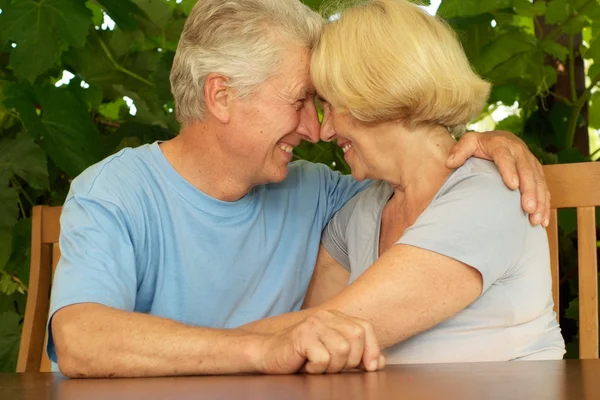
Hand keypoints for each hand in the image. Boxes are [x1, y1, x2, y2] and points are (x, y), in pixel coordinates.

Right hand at [258, 310, 383, 374]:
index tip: (370, 367)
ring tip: (319, 365)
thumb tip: (378, 362)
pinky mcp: (302, 336)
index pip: (365, 327)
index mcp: (336, 317)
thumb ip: (356, 354)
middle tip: (334, 367)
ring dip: (332, 366)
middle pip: (356, 338)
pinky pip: (323, 359)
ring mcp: (314, 324)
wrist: (269, 354)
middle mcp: (326, 316)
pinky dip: (317, 369)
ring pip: (342, 350)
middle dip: (351, 360)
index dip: (372, 348)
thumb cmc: (302, 355)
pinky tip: (307, 365)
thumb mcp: (334, 354)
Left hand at [446, 130, 549, 226]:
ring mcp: (530, 162)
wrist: (498, 139)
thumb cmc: (479, 145)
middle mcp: (518, 152)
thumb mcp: (468, 142)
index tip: (512, 185)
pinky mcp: (537, 171)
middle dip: (529, 190)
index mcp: (501, 144)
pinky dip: (545, 204)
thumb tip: (450, 163)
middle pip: (526, 171)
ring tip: (535, 219)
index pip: (505, 157)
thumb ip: (459, 150)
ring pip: (538, 181)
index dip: (509, 170)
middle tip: (528, 209)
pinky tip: (542, 220)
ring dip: (539, 200)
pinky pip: (543, 187)